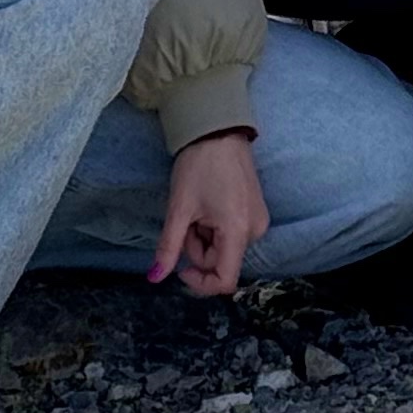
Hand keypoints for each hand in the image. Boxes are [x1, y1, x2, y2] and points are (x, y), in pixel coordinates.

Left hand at [152, 130, 267, 296]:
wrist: (219, 129)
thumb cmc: (199, 166)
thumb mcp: (180, 209)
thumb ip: (168, 248)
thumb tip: (154, 279)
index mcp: (238, 232)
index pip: (225, 281)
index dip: (200, 283)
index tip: (180, 268)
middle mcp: (255, 230)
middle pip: (220, 261)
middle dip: (197, 247)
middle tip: (186, 219)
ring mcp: (258, 220)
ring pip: (224, 248)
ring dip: (204, 237)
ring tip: (197, 208)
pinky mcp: (256, 211)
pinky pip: (231, 234)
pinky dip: (214, 228)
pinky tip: (208, 205)